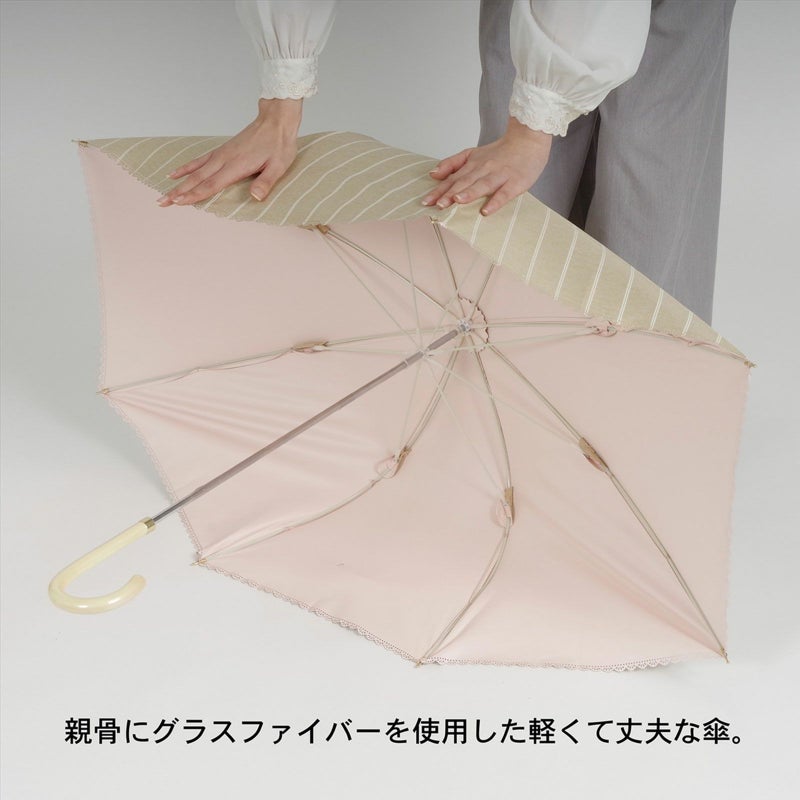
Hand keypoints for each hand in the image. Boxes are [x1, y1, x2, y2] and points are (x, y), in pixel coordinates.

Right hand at [156, 98, 302, 206]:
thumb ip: (266, 182)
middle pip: (197, 180)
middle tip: (162, 202)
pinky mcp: (221, 151)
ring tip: (164, 193)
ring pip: (194, 171)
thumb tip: (256, 197)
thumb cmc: (279, 144)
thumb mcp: (278, 166)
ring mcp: (221, 154)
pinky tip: (175, 173)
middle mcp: (224, 160)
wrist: (275, 121)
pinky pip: (199, 161)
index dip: (195, 195)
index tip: (179, 203)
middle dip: (178, 192)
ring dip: (178, 184)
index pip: (211, 184)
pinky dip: (186, 168)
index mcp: (236, 166)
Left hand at [421, 117, 551, 215]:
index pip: (452, 179)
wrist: (528, 139)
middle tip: (437, 205)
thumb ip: (453, 163)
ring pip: (482, 185)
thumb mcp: (473, 153)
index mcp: (472, 164)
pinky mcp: (515, 182)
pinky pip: (504, 193)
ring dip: (469, 193)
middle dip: (450, 193)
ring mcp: (500, 175)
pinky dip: (495, 202)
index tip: (426, 201)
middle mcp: (484, 169)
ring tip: (457, 202)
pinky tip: (486, 211)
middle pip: (464, 182)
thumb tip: (433, 174)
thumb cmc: (501, 152)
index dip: (439, 190)